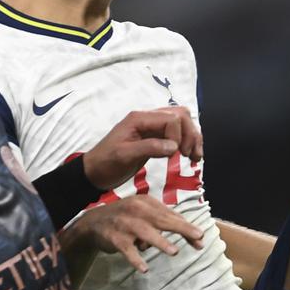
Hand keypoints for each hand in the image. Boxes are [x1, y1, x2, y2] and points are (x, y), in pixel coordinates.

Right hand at [60, 195, 203, 272]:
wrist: (93, 222)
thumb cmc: (126, 218)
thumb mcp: (143, 212)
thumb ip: (163, 220)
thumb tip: (190, 233)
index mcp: (146, 202)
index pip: (170, 214)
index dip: (186, 226)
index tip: (200, 238)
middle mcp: (136, 210)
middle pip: (163, 220)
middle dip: (181, 229)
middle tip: (198, 237)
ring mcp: (125, 224)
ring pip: (146, 233)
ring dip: (160, 242)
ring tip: (174, 252)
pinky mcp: (115, 238)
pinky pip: (127, 250)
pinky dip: (135, 259)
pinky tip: (144, 269)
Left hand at [82, 107, 202, 189]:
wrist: (95, 173)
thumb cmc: (106, 163)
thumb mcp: (124, 156)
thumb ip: (149, 148)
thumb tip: (174, 147)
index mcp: (139, 119)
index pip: (171, 118)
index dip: (178, 136)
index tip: (175, 155)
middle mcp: (148, 119)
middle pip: (180, 115)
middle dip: (190, 134)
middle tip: (190, 155)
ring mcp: (152, 128)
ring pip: (181, 123)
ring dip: (192, 138)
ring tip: (195, 157)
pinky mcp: (155, 139)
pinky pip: (177, 134)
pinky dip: (187, 142)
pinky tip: (190, 156)